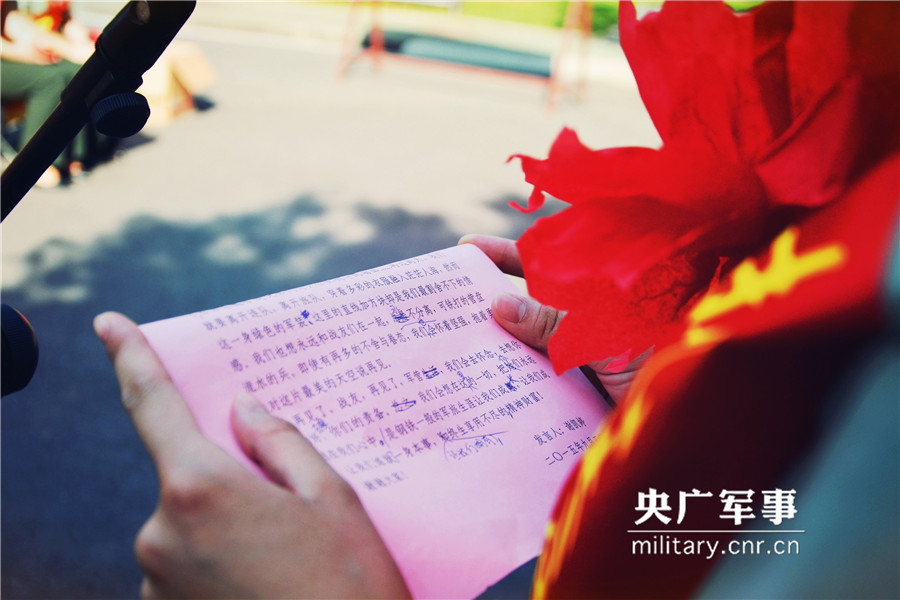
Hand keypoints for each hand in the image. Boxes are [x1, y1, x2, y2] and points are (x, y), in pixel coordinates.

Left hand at [94, 312, 409, 598]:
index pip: (154, 404)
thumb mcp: (332, 499)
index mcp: (201, 488)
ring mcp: (154, 581)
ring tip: (285, 562)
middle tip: (285, 512)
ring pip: (186, 527)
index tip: (109, 322)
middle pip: (185, 476)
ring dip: (224, 529)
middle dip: (227, 480)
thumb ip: (278, 442)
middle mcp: (160, 534)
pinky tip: (264, 584)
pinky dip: (217, 564)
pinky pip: (183, 568)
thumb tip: (241, 409)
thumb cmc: (348, 587)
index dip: (131, 356)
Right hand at [458, 235, 648, 403]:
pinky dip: (512, 378)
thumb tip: (497, 304)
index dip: (508, 253)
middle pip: (532, 300)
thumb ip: (554, 320)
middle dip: (491, 295)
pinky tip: (482, 381)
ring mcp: (584, 356)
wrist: (698, 425)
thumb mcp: (607, 335)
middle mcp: (590, 320)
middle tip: (445, 294)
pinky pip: (538, 378)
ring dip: (497, 340)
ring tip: (451, 339)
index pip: (549, 261)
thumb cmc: (667, 363)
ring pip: (531, 340)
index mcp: (602, 292)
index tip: (467, 246)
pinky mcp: (580, 392)